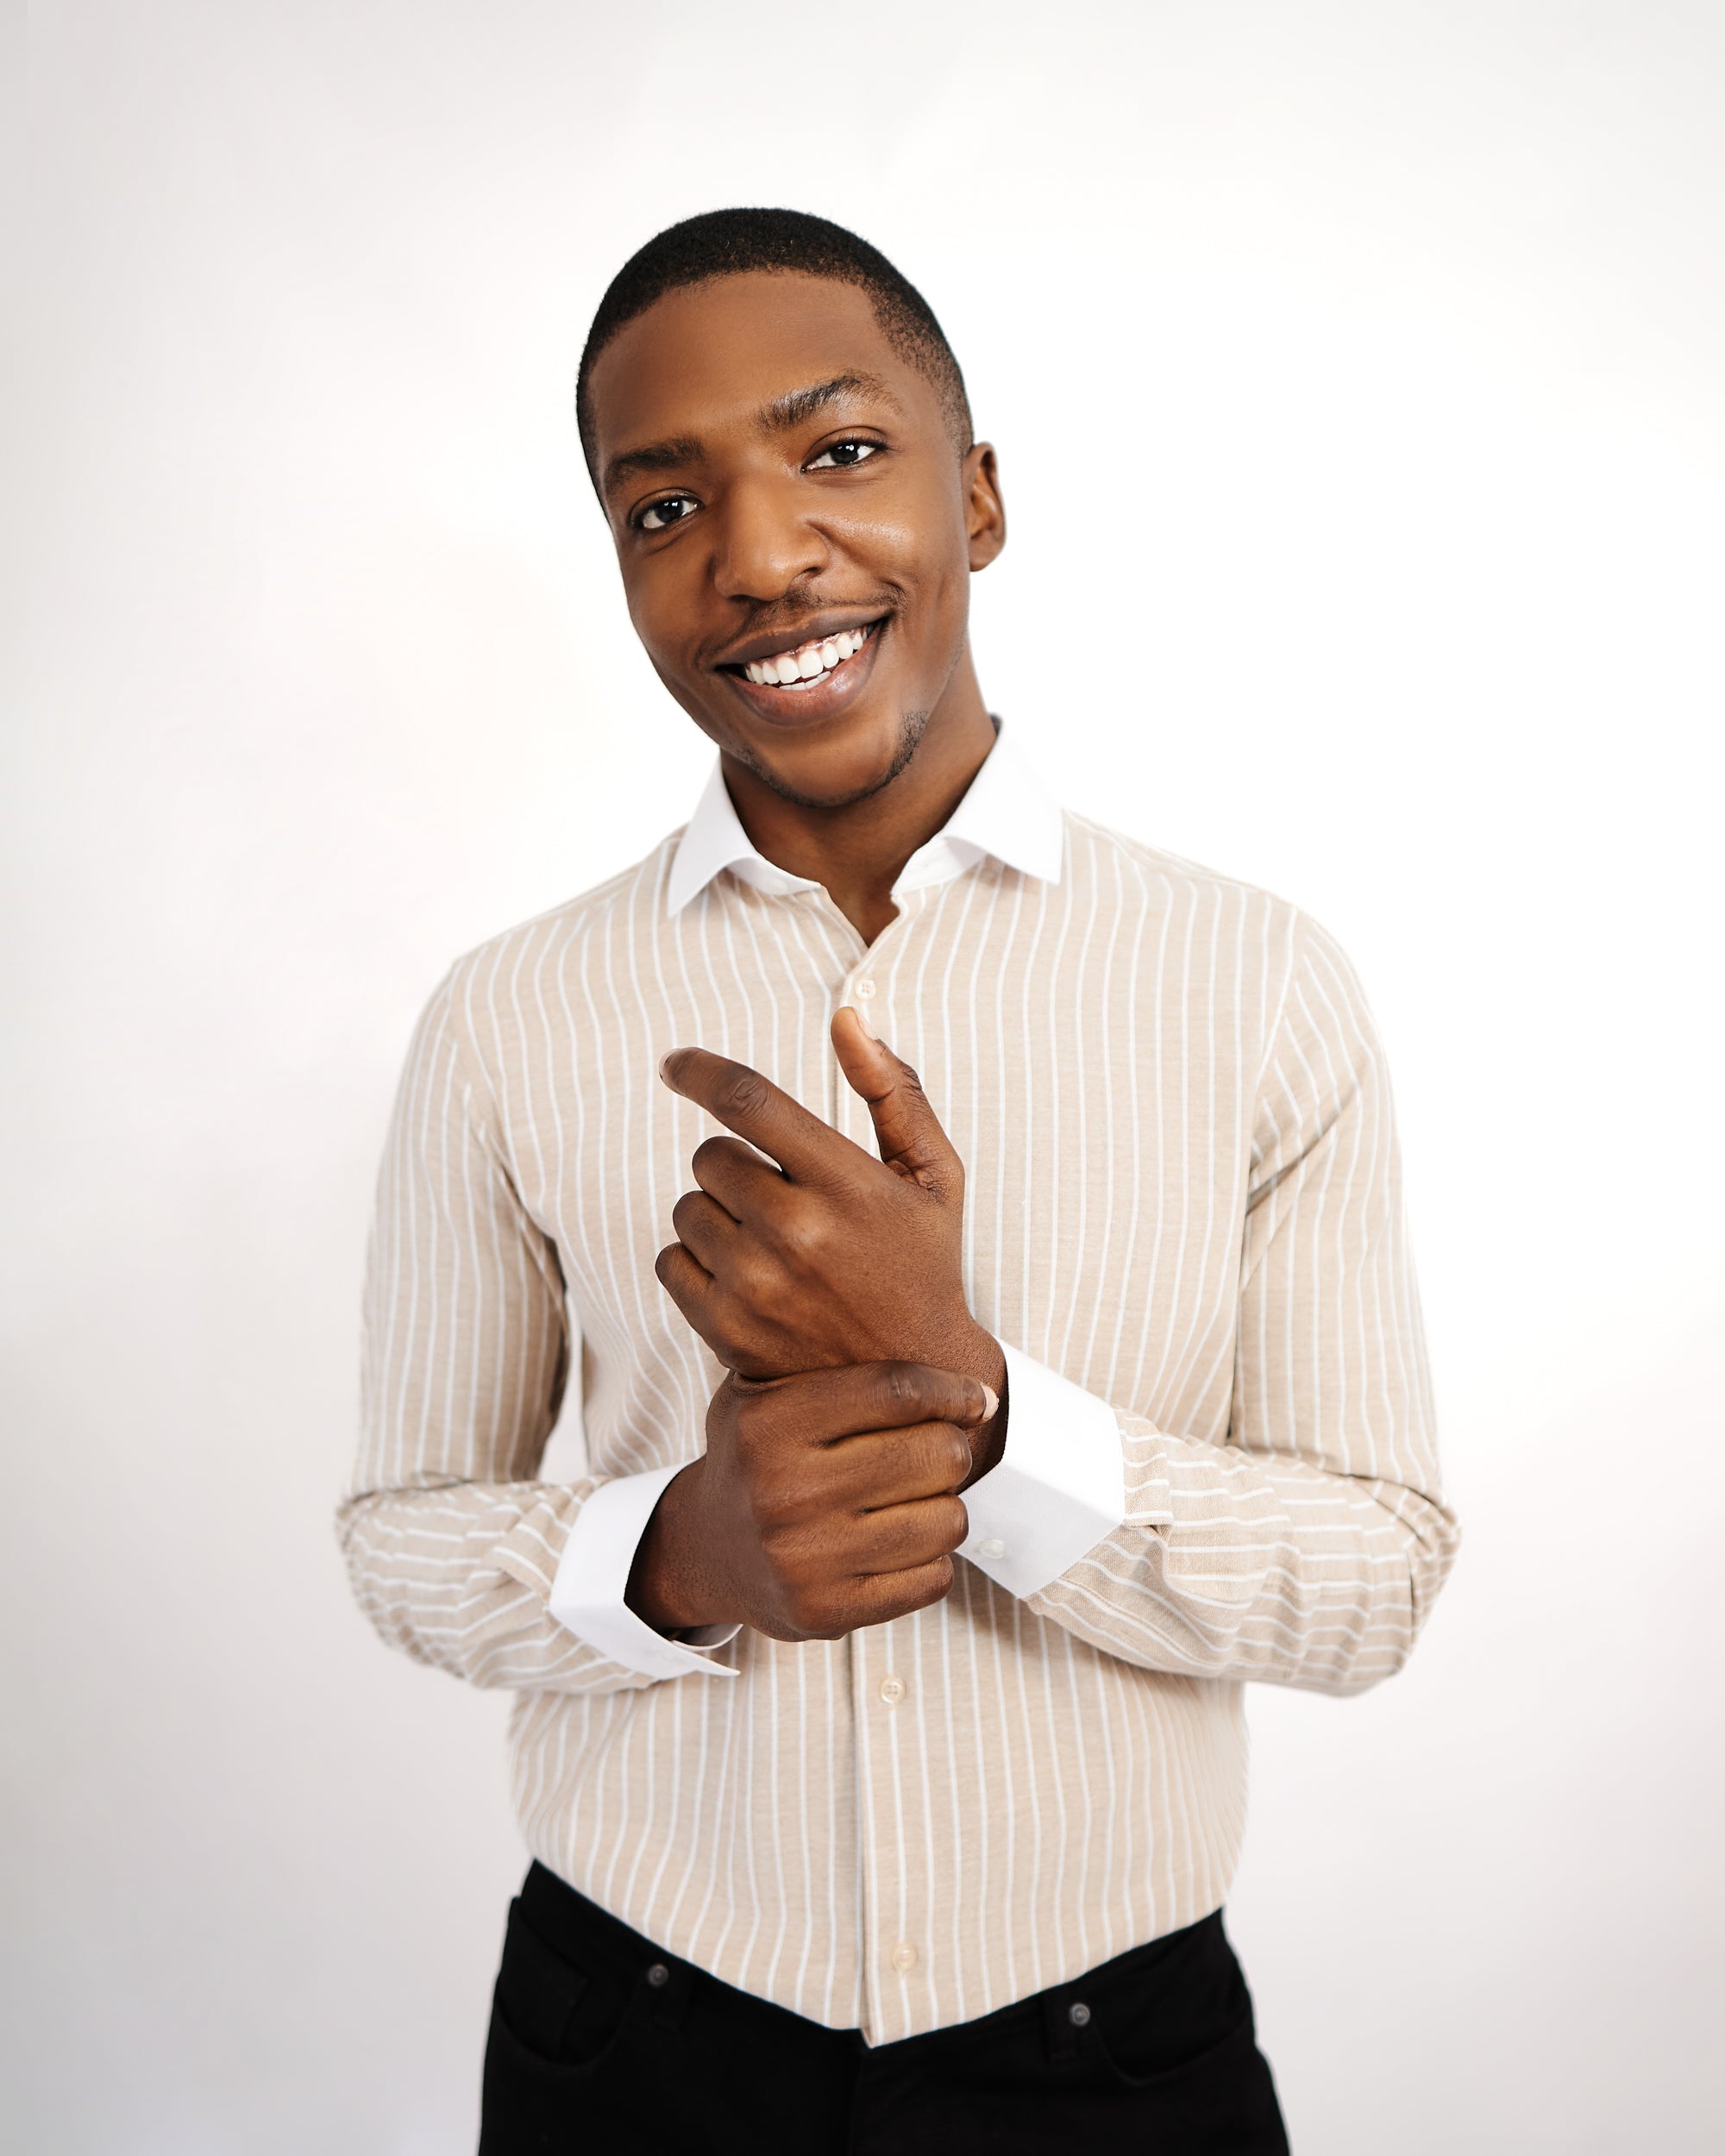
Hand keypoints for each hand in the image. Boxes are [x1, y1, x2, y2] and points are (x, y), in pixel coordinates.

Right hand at [626, 1361, 993, 1640]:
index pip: (895, 1391)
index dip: (952, 1391)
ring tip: (914, 1501)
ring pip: (947, 1520)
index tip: (976, 1400)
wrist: (709, 1550)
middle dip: (950, 1450)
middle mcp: (782, 1492)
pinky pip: (932, 1579)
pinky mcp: (825, 1612)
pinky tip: (900, 1544)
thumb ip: (850, 1374)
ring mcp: (803, 1559)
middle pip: (935, 1454)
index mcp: (767, 1425)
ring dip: (944, 1508)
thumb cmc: (761, 1459)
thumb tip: (982, 1398)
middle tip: (933, 1455)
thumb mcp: (771, 1393)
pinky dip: (930, 1559)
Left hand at [654, 1010, 1006, 1471]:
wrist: (912, 1386)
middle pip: (711, 1155)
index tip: (674, 1064)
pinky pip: (669, 1261)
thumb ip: (893, 1092)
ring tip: (769, 1241)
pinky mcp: (724, 1328)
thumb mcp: (933, 1177)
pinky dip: (696, 1261)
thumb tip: (848, 1018)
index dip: (700, 1071)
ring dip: (717, 1212)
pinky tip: (745, 1276)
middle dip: (736, 1163)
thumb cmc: (923, 1266)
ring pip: (687, 1207)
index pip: (750, 1102)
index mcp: (848, 1185)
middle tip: (780, 1194)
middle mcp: (797, 1233)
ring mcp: (756, 1285)